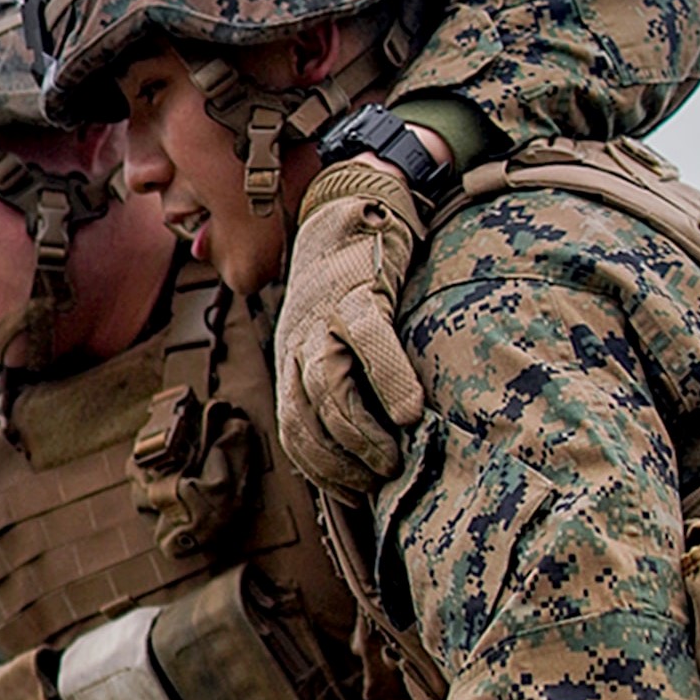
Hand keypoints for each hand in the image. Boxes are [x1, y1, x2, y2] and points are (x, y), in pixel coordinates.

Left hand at [275, 159, 427, 504]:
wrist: (350, 203)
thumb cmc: (351, 281)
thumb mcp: (330, 332)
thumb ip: (342, 378)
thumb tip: (375, 438)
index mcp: (290, 356)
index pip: (294, 430)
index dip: (321, 470)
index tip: (354, 497)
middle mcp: (297, 341)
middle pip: (303, 418)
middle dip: (338, 462)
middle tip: (377, 486)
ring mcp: (323, 317)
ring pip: (327, 390)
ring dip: (358, 434)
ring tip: (392, 461)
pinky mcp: (358, 291)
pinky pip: (370, 344)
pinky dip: (387, 381)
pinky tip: (409, 412)